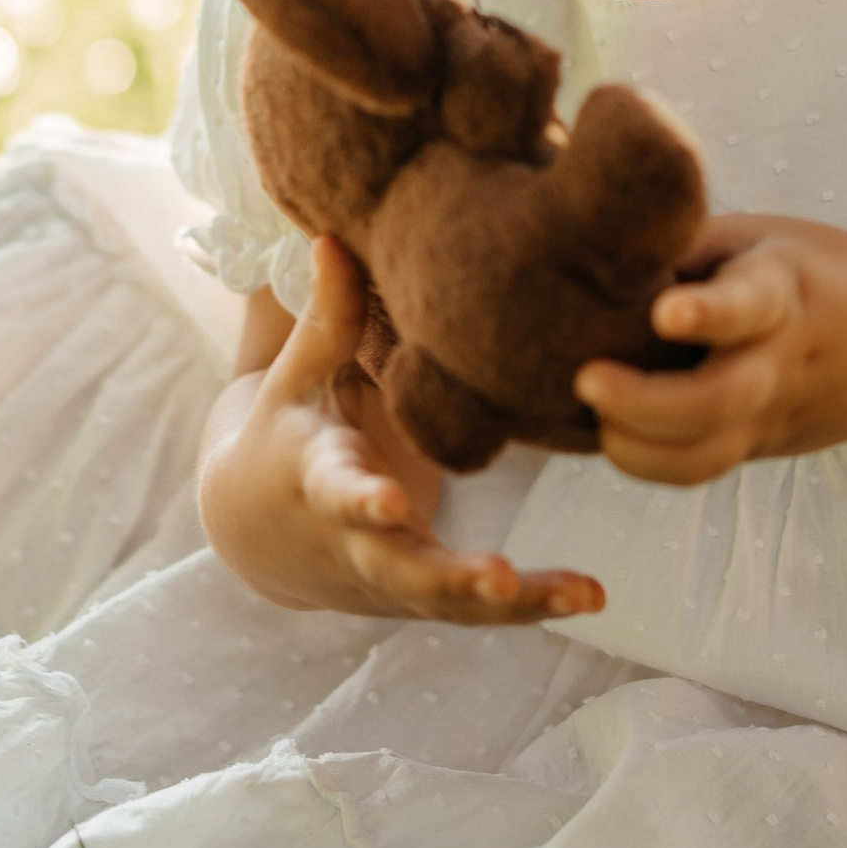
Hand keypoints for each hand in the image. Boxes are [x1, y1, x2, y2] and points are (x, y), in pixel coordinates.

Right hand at [199, 237, 604, 626]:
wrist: (258, 532)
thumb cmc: (287, 434)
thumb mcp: (294, 379)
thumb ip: (326, 320)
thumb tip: (333, 236)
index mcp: (316, 479)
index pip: (334, 491)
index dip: (358, 500)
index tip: (386, 501)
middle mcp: (353, 541)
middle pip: (398, 568)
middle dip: (448, 577)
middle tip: (497, 578)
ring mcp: (389, 579)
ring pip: (449, 602)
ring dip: (513, 604)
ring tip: (579, 594)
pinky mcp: (421, 597)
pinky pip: (477, 611)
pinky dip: (531, 606)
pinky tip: (588, 595)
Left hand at [572, 214, 846, 487]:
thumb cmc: (813, 274)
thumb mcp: (763, 236)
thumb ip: (689, 245)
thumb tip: (596, 249)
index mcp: (785, 292)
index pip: (751, 305)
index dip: (709, 312)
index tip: (666, 314)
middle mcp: (780, 362)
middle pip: (720, 400)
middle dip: (645, 402)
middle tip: (586, 380)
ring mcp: (771, 416)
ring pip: (707, 455)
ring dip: (637, 448)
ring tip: (593, 415)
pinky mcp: (757, 448)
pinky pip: (699, 468)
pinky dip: (645, 460)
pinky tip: (609, 432)